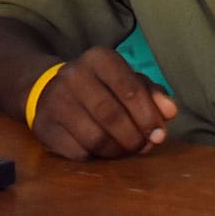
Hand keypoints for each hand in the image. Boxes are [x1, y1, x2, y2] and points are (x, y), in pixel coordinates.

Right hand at [31, 47, 176, 159]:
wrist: (49, 89)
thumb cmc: (100, 87)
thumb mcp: (126, 81)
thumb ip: (151, 94)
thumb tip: (170, 111)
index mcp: (99, 58)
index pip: (130, 89)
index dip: (149, 116)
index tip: (159, 133)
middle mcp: (73, 74)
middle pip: (112, 116)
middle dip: (134, 138)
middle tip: (143, 146)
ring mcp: (55, 99)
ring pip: (95, 138)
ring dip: (117, 151)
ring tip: (124, 149)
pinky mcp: (44, 125)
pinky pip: (78, 152)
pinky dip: (96, 157)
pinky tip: (101, 151)